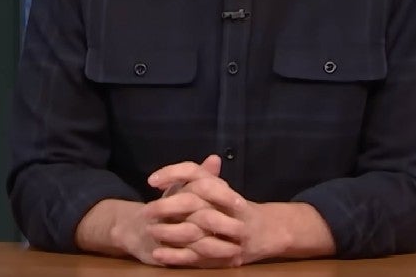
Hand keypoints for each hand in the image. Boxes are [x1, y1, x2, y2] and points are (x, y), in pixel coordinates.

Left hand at [146, 159, 304, 267]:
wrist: (269, 231)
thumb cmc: (236, 209)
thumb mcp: (220, 189)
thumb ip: (204, 175)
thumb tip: (197, 159)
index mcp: (222, 188)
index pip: (196, 174)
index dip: (173, 173)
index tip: (151, 180)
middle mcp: (227, 208)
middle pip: (194, 203)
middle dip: (166, 207)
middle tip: (145, 211)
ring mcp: (228, 233)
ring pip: (196, 231)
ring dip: (169, 232)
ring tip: (149, 232)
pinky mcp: (225, 254)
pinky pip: (198, 255)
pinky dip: (176, 256)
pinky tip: (158, 254)